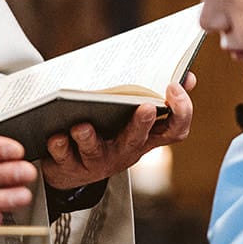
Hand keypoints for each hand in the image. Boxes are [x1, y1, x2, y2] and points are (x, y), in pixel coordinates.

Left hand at [40, 72, 196, 190]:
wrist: (70, 169)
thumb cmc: (107, 132)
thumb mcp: (132, 117)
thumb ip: (156, 96)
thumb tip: (187, 75)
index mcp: (146, 137)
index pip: (176, 129)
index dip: (181, 110)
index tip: (174, 87)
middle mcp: (126, 151)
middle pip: (138, 139)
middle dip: (142, 123)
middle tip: (146, 108)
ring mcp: (99, 161)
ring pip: (96, 152)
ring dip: (89, 138)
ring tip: (81, 126)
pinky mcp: (70, 168)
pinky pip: (65, 158)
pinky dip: (60, 146)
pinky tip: (55, 135)